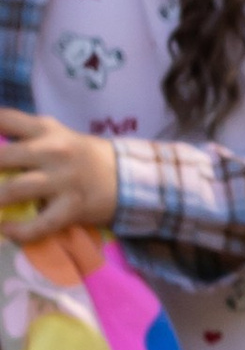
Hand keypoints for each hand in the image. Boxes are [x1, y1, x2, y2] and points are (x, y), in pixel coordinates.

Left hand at [0, 113, 118, 241]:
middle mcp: (52, 150)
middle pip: (3, 157)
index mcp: (45, 129)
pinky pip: (41, 223)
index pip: (4, 119)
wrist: (127, 177)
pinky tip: (6, 229)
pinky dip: (19, 231)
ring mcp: (63, 180)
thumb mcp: (56, 135)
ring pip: (17, 189)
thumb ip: (25, 136)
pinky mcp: (72, 207)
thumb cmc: (82, 157)